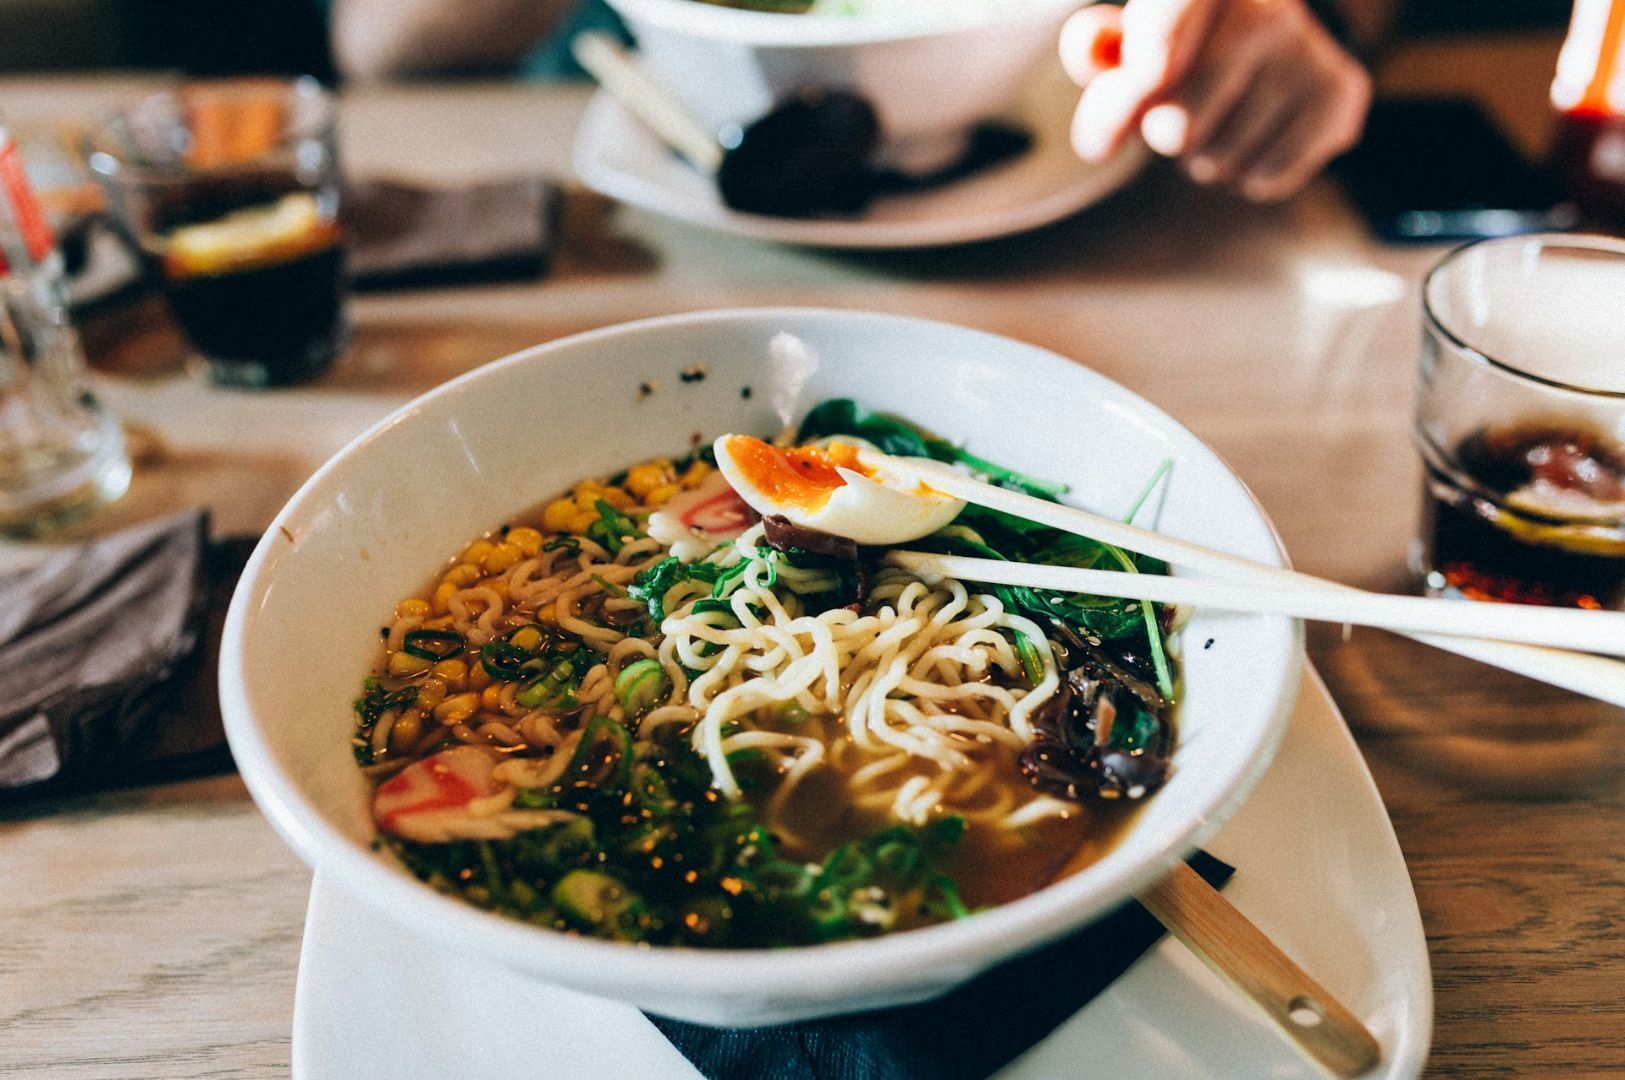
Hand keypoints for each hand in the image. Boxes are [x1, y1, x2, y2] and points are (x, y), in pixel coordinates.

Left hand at [1060, 0, 1371, 200]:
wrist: (1270, 45)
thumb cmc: (1182, 47)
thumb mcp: (1132, 43)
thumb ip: (1098, 49)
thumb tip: (1093, 53)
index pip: (1161, 39)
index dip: (1130, 94)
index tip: (1109, 132)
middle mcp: (1268, 9)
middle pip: (1178, 124)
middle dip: (1162, 139)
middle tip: (1178, 119)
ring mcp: (1308, 51)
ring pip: (1218, 160)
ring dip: (1205, 160)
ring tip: (1222, 123)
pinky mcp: (1341, 94)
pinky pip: (1265, 177)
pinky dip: (1249, 176)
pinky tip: (1257, 139)